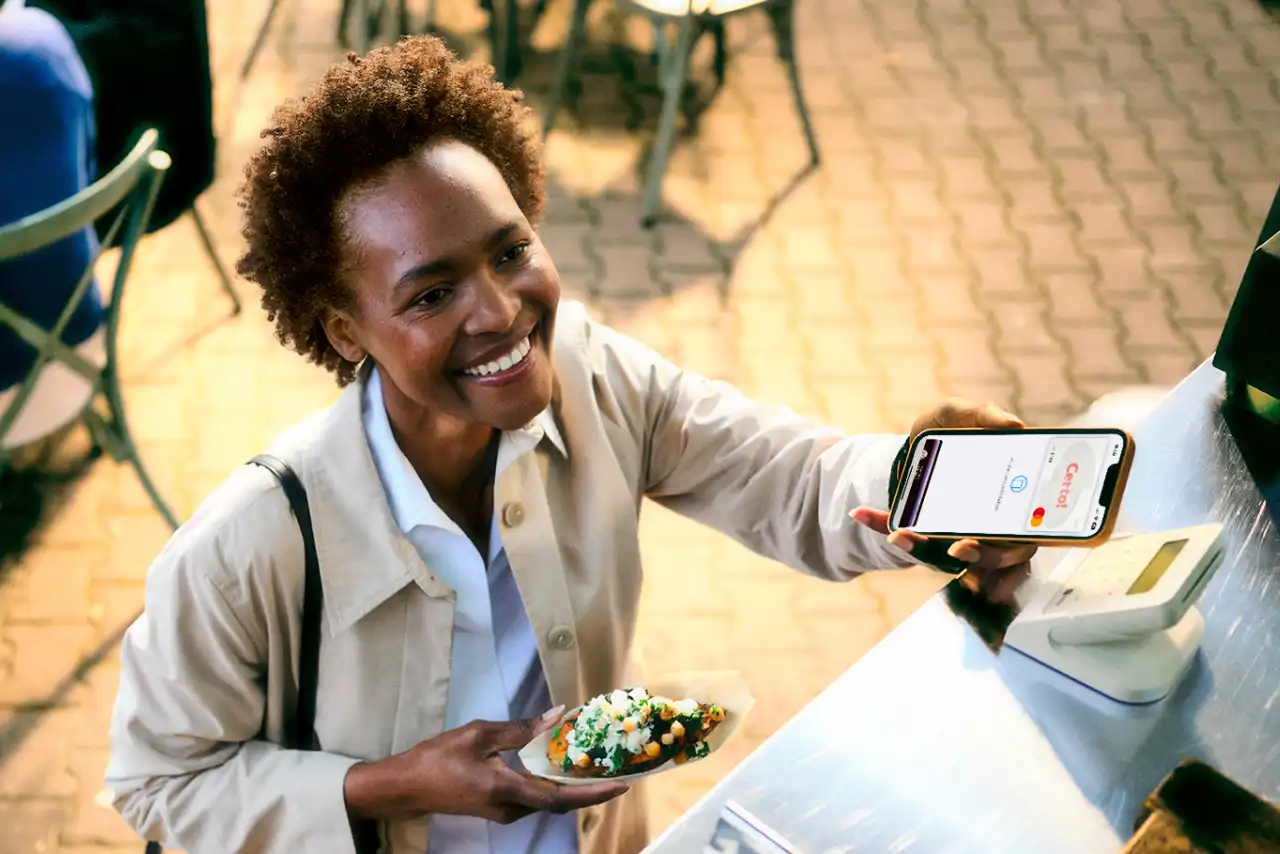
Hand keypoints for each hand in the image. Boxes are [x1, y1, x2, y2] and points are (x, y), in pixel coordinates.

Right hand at [344, 707, 628, 823]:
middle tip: (619, 775)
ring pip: (548, 802)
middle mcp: (510, 808)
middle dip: (591, 791)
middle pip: (560, 803)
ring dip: (574, 789)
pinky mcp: (498, 809)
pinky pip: (535, 800)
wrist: (406, 787)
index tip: (622, 785)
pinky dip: (554, 787)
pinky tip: (563, 771)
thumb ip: (519, 728)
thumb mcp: (478, 734)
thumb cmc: (438, 758)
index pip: (561, 796)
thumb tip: (556, 716)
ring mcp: (504, 812)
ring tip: (598, 770)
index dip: (594, 792)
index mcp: (507, 789)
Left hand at [850, 398, 1036, 580]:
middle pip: (990, 560)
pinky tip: (861, 512)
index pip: (1020, 544)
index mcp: (1011, 507)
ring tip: (898, 535)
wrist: (922, 438)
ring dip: (920, 549)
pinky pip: (906, 538)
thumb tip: (1014, 425)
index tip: (974, 545)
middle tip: (955, 549)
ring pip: (944, 558)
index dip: (1002, 554)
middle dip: (974, 558)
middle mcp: (987, 528)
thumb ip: (985, 414)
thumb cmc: (951, 430)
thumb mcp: (963, 414)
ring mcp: (954, 535)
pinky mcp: (924, 533)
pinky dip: (881, 524)